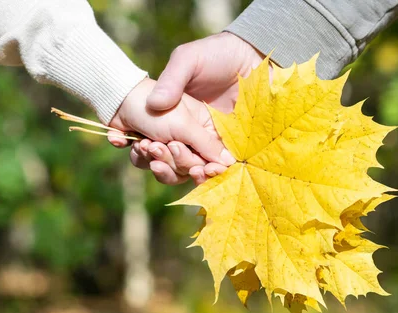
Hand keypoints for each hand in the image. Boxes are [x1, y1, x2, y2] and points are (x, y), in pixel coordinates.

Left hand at [107, 77, 234, 183]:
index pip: (215, 157)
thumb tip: (231, 163)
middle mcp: (190, 139)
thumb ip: (208, 145)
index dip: (209, 168)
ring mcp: (170, 145)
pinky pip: (151, 167)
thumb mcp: (184, 126)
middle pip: (192, 168)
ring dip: (156, 160)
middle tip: (160, 146)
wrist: (117, 100)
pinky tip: (133, 142)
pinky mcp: (151, 150)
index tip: (198, 172)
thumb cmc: (155, 109)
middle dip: (174, 161)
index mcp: (204, 129)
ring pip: (171, 171)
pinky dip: (140, 157)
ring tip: (144, 144)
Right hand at [128, 32, 265, 182]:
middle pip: (176, 163)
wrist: (253, 52)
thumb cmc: (217, 53)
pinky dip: (220, 171)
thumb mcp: (188, 60)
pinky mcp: (238, 146)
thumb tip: (155, 104)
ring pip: (199, 169)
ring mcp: (215, 142)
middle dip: (168, 166)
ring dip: (194, 174)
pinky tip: (218, 169)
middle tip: (166, 155)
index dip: (148, 152)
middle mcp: (193, 135)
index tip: (144, 148)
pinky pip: (226, 165)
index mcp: (176, 119)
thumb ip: (172, 80)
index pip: (158, 145)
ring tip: (198, 169)